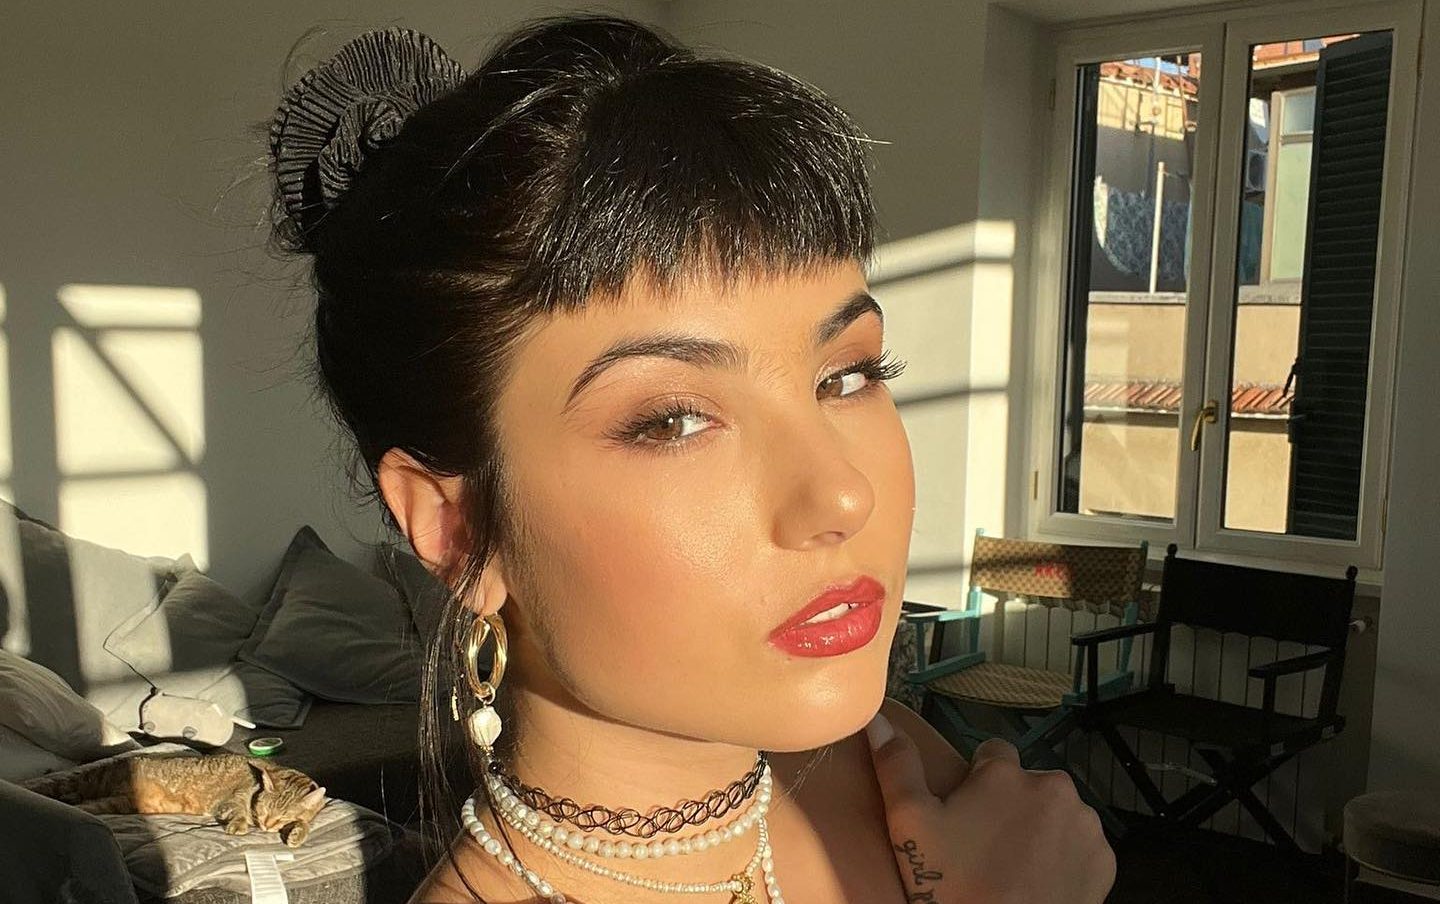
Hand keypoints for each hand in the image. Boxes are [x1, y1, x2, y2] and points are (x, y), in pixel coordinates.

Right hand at [867, 713, 1115, 903]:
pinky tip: (1041, 880)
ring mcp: (1084, 824)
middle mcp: (1053, 786)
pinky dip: (1064, 856)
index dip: (977, 780)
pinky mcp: (1104, 859)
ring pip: (1055, 812)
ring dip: (1039, 828)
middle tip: (986, 846)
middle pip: (1027, 783)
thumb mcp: (910, 826)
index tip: (966, 814)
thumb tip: (878, 719)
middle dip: (1010, 804)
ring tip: (1014, 866)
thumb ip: (897, 767)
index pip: (993, 751)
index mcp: (1005, 773)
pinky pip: (1080, 844)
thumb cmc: (952, 885)